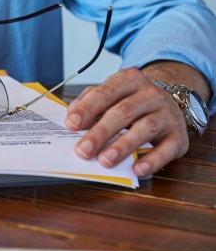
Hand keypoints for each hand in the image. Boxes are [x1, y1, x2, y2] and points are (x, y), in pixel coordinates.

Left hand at [65, 67, 187, 176]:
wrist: (169, 105)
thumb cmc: (130, 103)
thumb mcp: (109, 96)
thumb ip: (88, 103)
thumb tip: (72, 118)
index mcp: (128, 80)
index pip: (105, 93)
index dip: (87, 109)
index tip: (71, 124)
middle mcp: (150, 94)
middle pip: (123, 112)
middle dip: (100, 133)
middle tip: (83, 151)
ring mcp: (167, 113)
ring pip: (145, 128)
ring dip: (123, 146)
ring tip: (105, 161)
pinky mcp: (178, 135)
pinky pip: (167, 148)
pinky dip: (153, 160)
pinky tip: (138, 169)